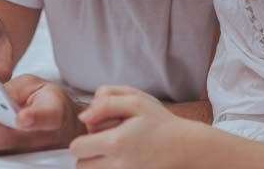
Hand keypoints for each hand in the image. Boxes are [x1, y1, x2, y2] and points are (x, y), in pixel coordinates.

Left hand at [0, 74, 86, 154]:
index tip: (23, 118)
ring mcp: (22, 152)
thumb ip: (17, 89)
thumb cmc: (46, 101)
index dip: (35, 119)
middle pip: (4, 137)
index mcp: (53, 115)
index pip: (47, 117)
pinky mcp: (7, 157)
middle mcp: (38, 139)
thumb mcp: (37, 85)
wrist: (57, 124)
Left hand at [70, 86, 202, 168]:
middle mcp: (118, 165)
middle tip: (105, 144)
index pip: (77, 148)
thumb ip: (105, 103)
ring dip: (96, 164)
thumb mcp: (136, 100)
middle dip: (88, 154)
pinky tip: (121, 161)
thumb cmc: (161, 122)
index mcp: (116, 142)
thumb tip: (83, 117)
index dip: (83, 138)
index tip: (98, 133)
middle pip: (81, 166)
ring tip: (114, 154)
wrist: (186, 147)